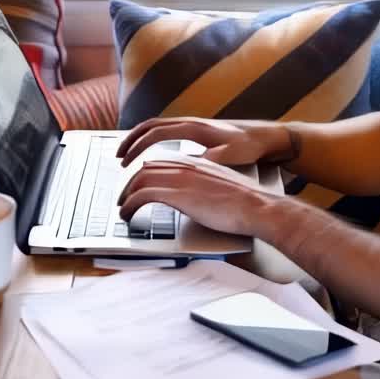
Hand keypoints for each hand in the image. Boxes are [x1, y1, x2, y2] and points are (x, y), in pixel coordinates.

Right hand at [116, 116, 291, 167]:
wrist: (266, 137)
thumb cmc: (250, 147)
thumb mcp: (231, 155)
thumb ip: (211, 158)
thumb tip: (191, 163)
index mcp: (194, 128)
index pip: (156, 133)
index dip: (138, 146)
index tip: (126, 161)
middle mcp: (190, 122)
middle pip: (151, 125)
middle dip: (131, 140)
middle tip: (118, 157)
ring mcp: (193, 125)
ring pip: (157, 127)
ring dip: (140, 138)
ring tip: (128, 154)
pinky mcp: (197, 131)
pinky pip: (166, 131)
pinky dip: (151, 139)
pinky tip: (150, 153)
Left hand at [117, 154, 273, 237]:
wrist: (256, 206)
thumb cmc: (244, 203)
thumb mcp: (220, 189)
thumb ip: (203, 189)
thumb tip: (194, 200)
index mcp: (195, 163)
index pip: (160, 163)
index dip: (145, 175)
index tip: (138, 186)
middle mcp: (185, 166)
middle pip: (146, 170)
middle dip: (130, 185)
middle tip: (124, 199)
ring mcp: (180, 178)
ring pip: (140, 180)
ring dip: (126, 196)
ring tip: (123, 210)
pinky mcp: (177, 193)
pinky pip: (142, 195)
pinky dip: (130, 205)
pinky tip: (128, 215)